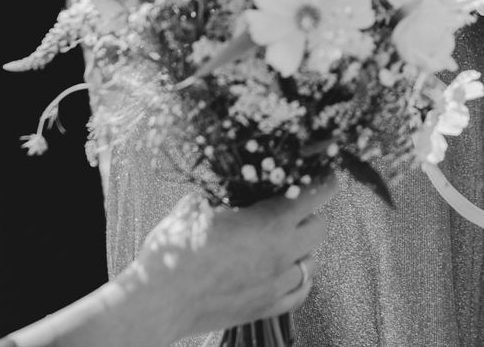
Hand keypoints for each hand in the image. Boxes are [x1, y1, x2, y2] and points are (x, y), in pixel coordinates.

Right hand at [118, 180, 335, 339]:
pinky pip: (299, 292)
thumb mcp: (195, 208)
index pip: (315, 195)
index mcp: (269, 223)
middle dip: (313, 214)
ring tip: (286, 240)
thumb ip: (220, 197)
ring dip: (303, 248)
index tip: (326, 175)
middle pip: (321, 228)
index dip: (324, 181)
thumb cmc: (173, 251)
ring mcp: (276, 284)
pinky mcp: (265, 308)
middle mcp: (281, 254)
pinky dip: (299, 279)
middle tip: (297, 208)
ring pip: (312, 262)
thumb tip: (222, 188)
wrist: (157, 301)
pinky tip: (289, 272)